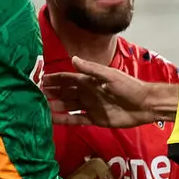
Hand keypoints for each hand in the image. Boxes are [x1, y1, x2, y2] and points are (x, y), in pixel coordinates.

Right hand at [42, 57, 157, 127]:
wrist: (144, 105)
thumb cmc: (129, 86)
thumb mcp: (109, 75)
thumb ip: (91, 69)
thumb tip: (73, 58)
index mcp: (90, 80)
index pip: (68, 78)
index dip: (54, 79)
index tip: (40, 80)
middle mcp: (87, 92)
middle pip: (65, 92)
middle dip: (51, 93)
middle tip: (35, 95)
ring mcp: (90, 106)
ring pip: (68, 106)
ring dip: (56, 107)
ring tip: (40, 108)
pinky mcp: (95, 119)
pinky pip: (77, 119)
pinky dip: (66, 120)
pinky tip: (54, 120)